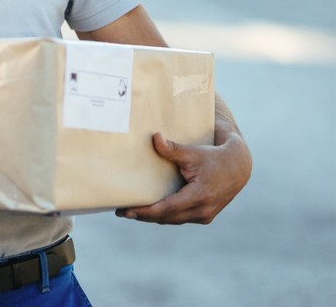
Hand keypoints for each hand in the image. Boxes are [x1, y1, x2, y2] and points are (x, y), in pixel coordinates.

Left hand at [116, 131, 252, 224]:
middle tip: (120, 212)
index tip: (126, 211)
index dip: (145, 212)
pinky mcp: (205, 216)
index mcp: (200, 196)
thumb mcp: (193, 152)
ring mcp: (205, 215)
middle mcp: (203, 210)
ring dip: (152, 218)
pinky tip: (148, 212)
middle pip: (167, 217)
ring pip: (173, 220)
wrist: (238, 167)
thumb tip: (155, 138)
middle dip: (143, 216)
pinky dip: (164, 216)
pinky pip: (180, 219)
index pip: (167, 208)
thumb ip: (172, 149)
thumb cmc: (214, 157)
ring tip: (130, 213)